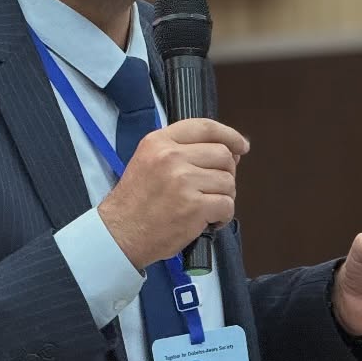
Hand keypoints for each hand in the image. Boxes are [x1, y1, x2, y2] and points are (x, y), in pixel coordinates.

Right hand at [98, 118, 248, 269]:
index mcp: (159, 142)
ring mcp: (183, 181)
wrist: (120, 233)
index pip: (205, 127)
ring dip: (224, 196)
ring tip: (207, 207)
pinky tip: (209, 221)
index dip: (229, 135)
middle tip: (214, 188)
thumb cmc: (136, 202)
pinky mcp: (194, 206)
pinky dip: (224, 216)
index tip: (241, 146)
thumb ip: (180, 151)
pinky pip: (227, 205)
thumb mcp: (148, 161)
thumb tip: (228, 152)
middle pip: (222, 154)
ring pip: (228, 181)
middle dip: (227, 172)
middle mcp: (171, 157)